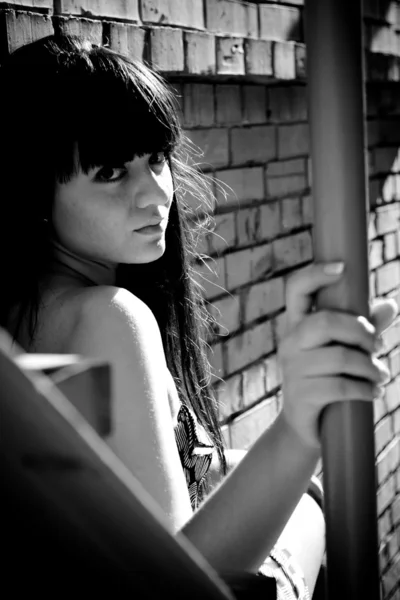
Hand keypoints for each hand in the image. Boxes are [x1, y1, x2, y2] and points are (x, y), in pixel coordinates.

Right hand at [278, 262, 397, 449]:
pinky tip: (373, 392)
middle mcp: (290, 342)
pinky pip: (341, 386)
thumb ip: (365, 327)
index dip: (315, 274)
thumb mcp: (343, 351)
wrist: (305, 427)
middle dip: (361, 332)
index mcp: (297, 325)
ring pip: (341, 358)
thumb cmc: (327, 380)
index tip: (342, 267)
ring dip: (370, 367)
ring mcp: (292, 369)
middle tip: (377, 345)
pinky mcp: (301, 395)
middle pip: (326, 321)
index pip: (296, 289)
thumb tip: (390, 304)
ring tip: (380, 376)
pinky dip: (366, 389)